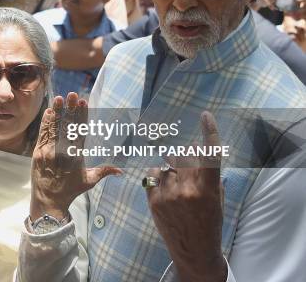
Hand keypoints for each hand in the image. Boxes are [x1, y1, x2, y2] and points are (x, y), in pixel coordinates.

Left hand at [30, 93, 120, 220]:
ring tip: (59, 98)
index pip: (80, 130)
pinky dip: (46, 123)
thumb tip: (121, 170)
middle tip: (72, 94)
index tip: (83, 102)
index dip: (81, 115)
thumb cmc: (70, 190)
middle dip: (70, 109)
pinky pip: (43, 134)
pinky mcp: (38, 153)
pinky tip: (49, 111)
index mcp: (76, 156)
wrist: (49, 201)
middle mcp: (62, 152)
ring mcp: (49, 151)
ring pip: (54, 127)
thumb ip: (104, 172)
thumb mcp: (89, 181)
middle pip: (67, 126)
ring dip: (57, 111)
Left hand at [146, 111, 226, 281]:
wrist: (194, 252)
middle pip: (185, 158)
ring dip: (172, 172)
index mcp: (208, 190)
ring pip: (167, 167)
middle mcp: (188, 190)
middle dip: (187, 159)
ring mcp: (168, 195)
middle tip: (189, 173)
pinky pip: (153, 176)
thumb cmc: (209, 223)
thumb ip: (208, 176)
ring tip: (178, 193)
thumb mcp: (217, 200)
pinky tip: (165, 192)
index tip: (205, 116)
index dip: (208, 133)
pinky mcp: (153, 200)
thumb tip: (197, 151)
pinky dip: (158, 179)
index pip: (210, 156)